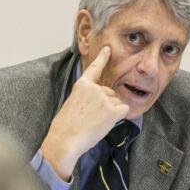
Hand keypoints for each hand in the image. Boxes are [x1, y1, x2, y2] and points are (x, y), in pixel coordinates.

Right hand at [40, 47, 129, 179]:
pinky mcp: (112, 111)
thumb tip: (98, 104)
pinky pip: (124, 110)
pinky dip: (119, 117)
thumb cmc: (65, 127)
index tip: (108, 49)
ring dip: (111, 113)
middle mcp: (94, 89)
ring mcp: (104, 99)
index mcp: (82, 85)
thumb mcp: (72, 103)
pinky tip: (106, 124)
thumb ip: (86, 98)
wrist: (65, 140)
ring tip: (95, 123)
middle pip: (110, 93)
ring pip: (116, 103)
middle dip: (106, 105)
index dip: (102, 58)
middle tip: (91, 118)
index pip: (94, 69)